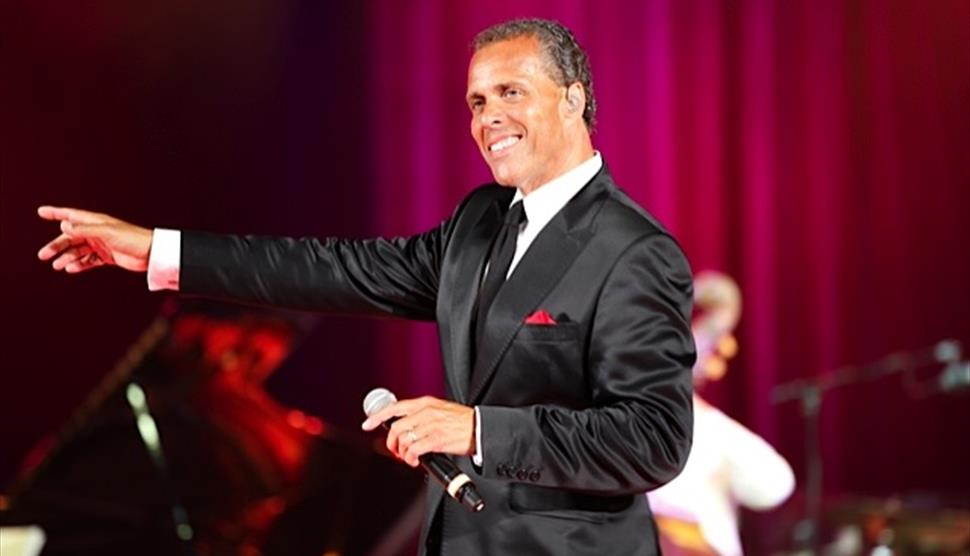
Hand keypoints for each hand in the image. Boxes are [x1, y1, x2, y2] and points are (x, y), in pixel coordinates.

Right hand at [37, 206, 152, 272]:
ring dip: (67, 257)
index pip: (71, 215)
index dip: (56, 213)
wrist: (151, 253)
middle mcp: (97, 232)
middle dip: (57, 245)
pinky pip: (89, 260)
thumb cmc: (132, 238)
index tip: (41, 211)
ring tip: (57, 265)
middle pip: (71, 237)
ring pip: (78, 250)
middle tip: (43, 255)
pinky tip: (70, 269)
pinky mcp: (108, 256)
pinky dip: (79, 264)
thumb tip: (64, 225)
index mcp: (96, 222)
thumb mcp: (107, 232)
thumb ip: (85, 229)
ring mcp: (102, 244)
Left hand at [361, 396, 474, 466]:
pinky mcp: (437, 439)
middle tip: (396, 451)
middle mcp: (426, 412)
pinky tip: (415, 460)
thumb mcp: (440, 410)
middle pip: (396, 427)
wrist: (480, 428)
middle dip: (392, 443)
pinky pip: (414, 450)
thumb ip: (422, 416)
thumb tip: (405, 428)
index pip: (395, 407)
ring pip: (403, 440)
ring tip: (408, 457)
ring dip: (402, 452)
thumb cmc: (462, 422)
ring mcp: (431, 425)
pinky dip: (410, 458)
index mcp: (425, 403)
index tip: (367, 424)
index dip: (378, 416)